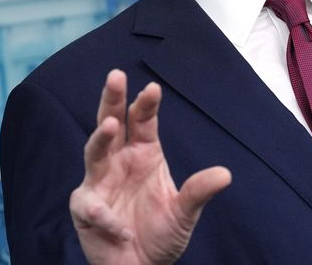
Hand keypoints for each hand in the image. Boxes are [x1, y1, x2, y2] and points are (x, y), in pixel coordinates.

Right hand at [69, 69, 231, 264]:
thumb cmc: (161, 235)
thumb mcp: (185, 213)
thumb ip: (198, 192)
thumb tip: (225, 174)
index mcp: (143, 154)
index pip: (142, 122)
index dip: (146, 104)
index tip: (153, 88)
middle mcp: (119, 162)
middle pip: (111, 124)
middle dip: (112, 100)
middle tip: (116, 76)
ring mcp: (99, 183)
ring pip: (93, 153)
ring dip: (100, 139)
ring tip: (111, 126)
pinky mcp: (86, 209)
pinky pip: (91, 205)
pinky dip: (105, 214)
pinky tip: (121, 226)